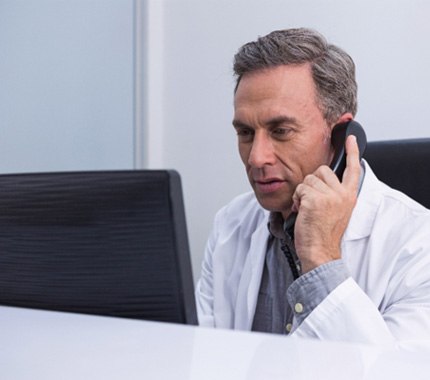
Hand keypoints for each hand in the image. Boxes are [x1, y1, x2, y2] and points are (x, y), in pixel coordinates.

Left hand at [291, 135, 360, 272]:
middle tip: (313, 202)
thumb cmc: (324, 233)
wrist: (320, 252)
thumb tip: (322, 178)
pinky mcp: (314, 200)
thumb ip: (334, 193)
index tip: (351, 138)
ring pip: (308, 179)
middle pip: (321, 170)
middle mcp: (341, 194)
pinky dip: (297, 199)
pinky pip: (299, 189)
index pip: (353, 169)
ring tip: (308, 209)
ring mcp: (329, 196)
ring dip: (303, 192)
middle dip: (312, 183)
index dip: (352, 152)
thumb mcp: (337, 211)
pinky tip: (302, 212)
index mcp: (349, 196)